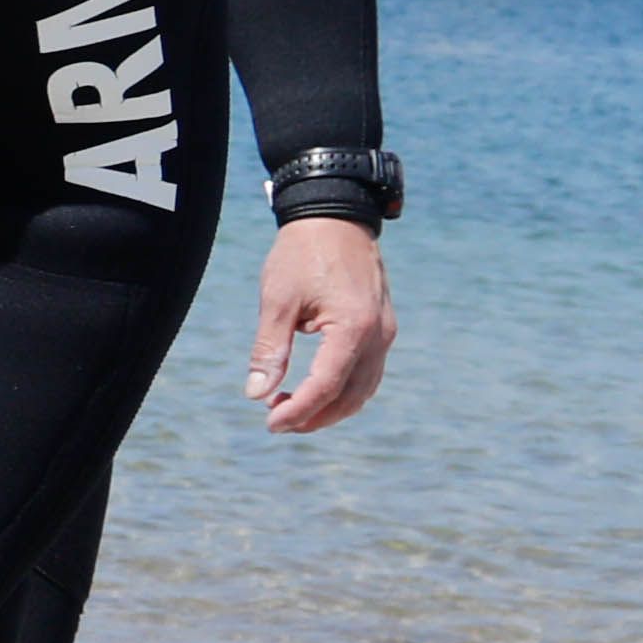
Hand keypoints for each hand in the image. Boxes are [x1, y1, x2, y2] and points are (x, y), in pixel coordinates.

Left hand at [247, 219, 394, 433]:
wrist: (335, 218)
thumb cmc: (302, 254)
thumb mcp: (277, 299)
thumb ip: (269, 348)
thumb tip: (256, 394)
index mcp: (353, 327)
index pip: (326, 386)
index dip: (298, 411)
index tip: (270, 424)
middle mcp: (378, 335)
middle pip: (350, 396)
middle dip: (314, 416)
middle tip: (276, 420)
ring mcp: (385, 333)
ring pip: (363, 389)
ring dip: (330, 407)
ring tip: (289, 407)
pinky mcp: (383, 328)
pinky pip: (368, 373)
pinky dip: (344, 390)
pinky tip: (314, 390)